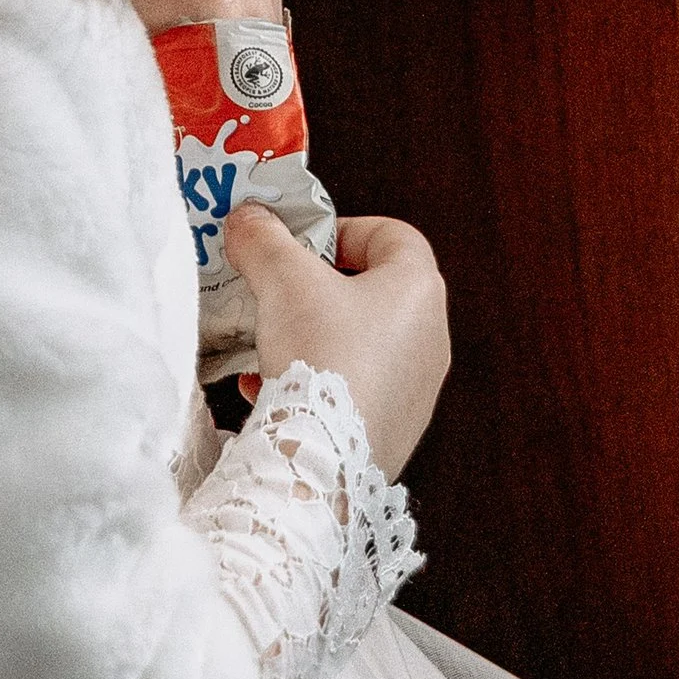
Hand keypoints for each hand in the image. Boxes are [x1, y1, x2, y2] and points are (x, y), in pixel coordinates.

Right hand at [223, 208, 447, 476]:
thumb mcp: (282, 280)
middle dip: (318, 288)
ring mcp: (416, 388)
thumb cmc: (321, 355)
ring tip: (270, 344)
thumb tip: (248, 218)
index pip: (390, 234)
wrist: (326, 459)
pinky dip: (315, 380)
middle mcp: (430, 336)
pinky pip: (354, 388)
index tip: (299, 245)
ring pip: (359, 342)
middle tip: (278, 291)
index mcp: (419, 288)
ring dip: (312, 336)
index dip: (341, 229)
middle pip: (372, 290)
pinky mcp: (394, 429)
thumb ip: (263, 239)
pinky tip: (269, 388)